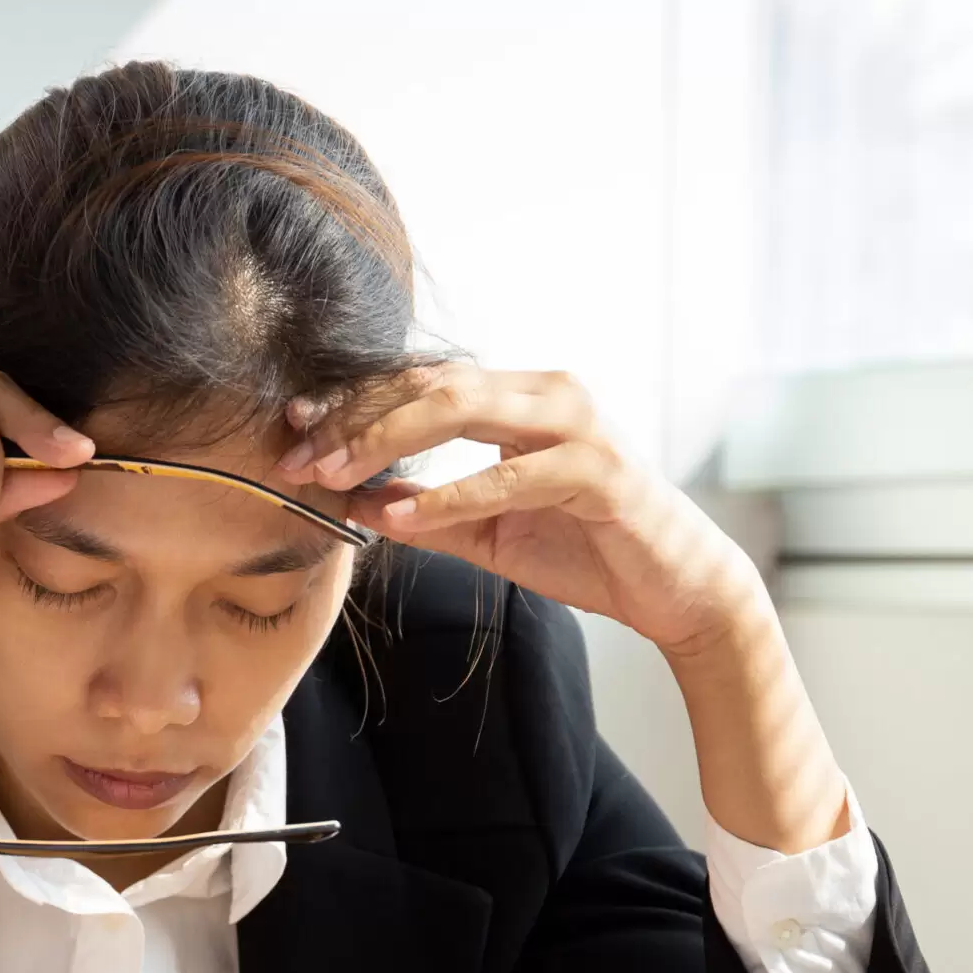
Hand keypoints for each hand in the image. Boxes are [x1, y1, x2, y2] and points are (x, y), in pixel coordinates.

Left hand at [275, 368, 765, 658]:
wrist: (676, 589)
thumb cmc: (588, 551)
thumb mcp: (490, 533)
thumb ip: (427, 514)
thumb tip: (356, 504)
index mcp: (523, 397)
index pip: (425, 383)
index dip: (356, 402)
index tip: (295, 429)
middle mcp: (550, 394)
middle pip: (433, 384)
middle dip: (357, 418)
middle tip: (299, 453)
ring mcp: (578, 426)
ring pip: (463, 408)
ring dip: (389, 441)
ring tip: (334, 473)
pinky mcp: (599, 471)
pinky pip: (507, 477)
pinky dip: (448, 495)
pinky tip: (397, 514)